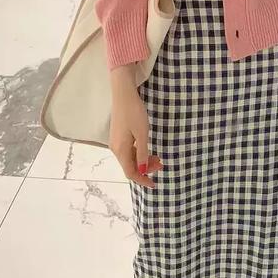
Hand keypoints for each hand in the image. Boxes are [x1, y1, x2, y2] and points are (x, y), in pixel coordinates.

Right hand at [109, 64, 163, 188]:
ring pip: (130, 158)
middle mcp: (116, 148)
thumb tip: (143, 171)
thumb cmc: (134, 113)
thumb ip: (143, 154)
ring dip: (143, 160)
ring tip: (157, 157)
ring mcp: (116, 141)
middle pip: (130, 166)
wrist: (123, 93)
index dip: (142, 180)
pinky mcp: (118, 135)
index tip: (155, 184)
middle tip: (161, 164)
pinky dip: (139, 153)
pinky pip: (128, 150)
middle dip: (145, 169)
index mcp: (120, 150)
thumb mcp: (142, 134)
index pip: (130, 172)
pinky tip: (147, 149)